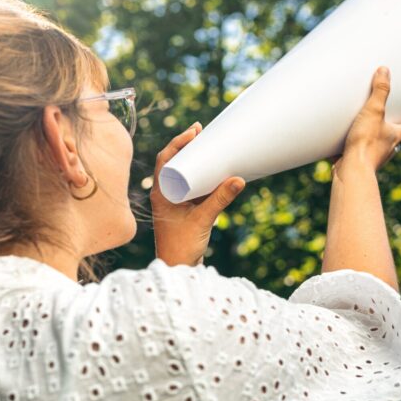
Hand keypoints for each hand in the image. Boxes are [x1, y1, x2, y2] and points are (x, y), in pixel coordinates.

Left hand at [150, 121, 245, 265]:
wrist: (178, 269)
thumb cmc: (182, 247)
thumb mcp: (203, 219)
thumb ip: (220, 200)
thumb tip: (239, 179)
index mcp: (160, 193)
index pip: (165, 159)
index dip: (178, 141)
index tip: (194, 130)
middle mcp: (164, 194)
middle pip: (173, 162)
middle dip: (187, 145)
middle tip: (202, 130)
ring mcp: (174, 201)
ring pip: (183, 173)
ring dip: (194, 158)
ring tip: (209, 143)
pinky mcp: (184, 209)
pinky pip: (192, 185)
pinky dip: (201, 175)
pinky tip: (213, 168)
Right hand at [329, 66, 400, 172]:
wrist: (351, 170)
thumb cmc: (366, 143)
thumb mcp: (374, 111)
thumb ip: (380, 91)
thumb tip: (385, 70)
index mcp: (395, 136)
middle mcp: (387, 149)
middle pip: (395, 140)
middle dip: (392, 133)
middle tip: (389, 125)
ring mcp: (373, 158)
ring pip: (377, 148)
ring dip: (373, 141)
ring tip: (363, 130)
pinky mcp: (357, 162)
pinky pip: (358, 153)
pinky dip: (354, 148)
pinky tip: (343, 144)